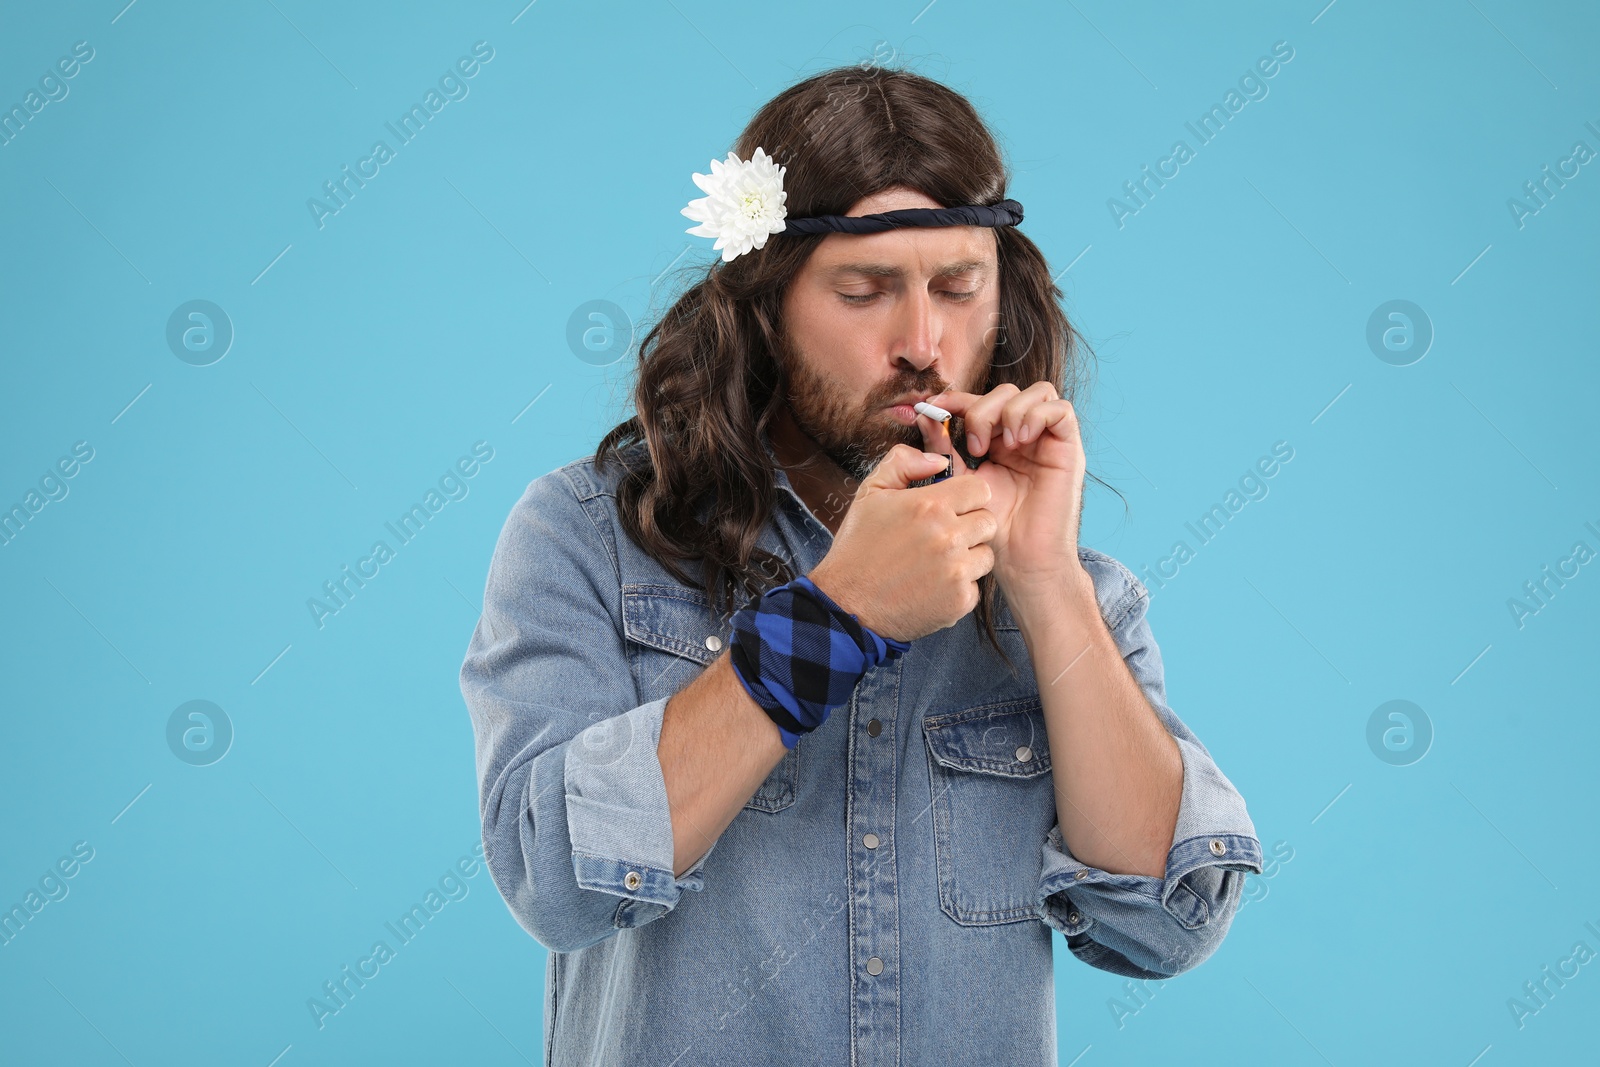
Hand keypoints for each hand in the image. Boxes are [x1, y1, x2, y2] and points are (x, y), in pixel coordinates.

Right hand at [807, 444, 997, 642]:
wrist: (846, 604)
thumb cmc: (857, 549)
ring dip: (967, 558)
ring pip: (986, 555)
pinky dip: (958, 588)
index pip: (980, 489)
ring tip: (935, 564)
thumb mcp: (870, 494)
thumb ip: (903, 464)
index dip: (967, 497)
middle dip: (969, 527)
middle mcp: (948, 536)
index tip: (953, 507)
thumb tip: (939, 460)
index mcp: (930, 506)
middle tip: (941, 538)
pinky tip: (931, 587)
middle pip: (988, 522)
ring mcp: (956, 571)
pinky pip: (975, 587)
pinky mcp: (959, 601)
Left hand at [915, 382, 1088, 602]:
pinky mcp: (1069, 449)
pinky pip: (1061, 410)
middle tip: (974, 446)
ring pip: (1037, 392)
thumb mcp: (959, 482)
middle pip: (1007, 392)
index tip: (934, 407)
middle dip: (984, 409)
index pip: (980, 402)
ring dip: (1011, 410)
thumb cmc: (993, 530)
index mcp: (997, 443)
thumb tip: (925, 414)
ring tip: (1001, 445)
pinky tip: (1019, 441)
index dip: (958, 399)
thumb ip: (944, 449)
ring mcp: (1048, 442)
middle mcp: (1024, 438)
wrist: (1021, 561)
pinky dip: (1036, 416)